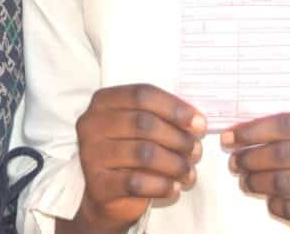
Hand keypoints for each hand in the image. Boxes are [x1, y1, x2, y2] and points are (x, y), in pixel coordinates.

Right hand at [61, 84, 206, 233]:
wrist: (102, 194)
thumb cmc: (127, 153)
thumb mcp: (138, 127)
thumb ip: (161, 117)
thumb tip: (197, 122)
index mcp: (103, 101)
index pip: (142, 94)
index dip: (174, 107)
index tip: (199, 122)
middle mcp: (91, 124)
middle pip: (144, 123)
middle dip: (178, 137)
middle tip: (196, 150)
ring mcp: (91, 154)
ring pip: (144, 154)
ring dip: (175, 164)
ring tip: (188, 172)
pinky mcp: (98, 185)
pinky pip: (137, 183)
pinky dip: (162, 186)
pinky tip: (174, 188)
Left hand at [223, 111, 289, 233]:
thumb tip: (241, 132)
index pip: (286, 124)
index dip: (253, 131)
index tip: (230, 137)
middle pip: (283, 154)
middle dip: (250, 158)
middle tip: (234, 162)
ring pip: (284, 182)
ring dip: (256, 182)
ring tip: (245, 180)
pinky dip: (274, 204)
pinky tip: (269, 199)